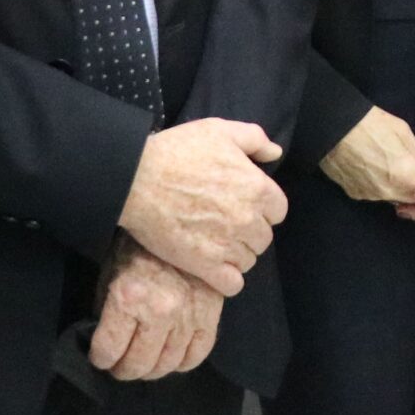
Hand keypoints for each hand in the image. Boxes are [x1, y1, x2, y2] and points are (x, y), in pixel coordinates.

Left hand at [90, 235, 221, 381]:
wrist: (179, 218)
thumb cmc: (139, 244)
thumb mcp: (112, 272)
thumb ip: (108, 309)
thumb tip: (104, 339)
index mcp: (129, 298)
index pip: (108, 352)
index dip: (101, 358)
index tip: (102, 356)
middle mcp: (161, 309)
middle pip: (139, 364)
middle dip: (124, 369)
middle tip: (121, 364)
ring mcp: (189, 312)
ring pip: (168, 364)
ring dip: (152, 369)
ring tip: (145, 360)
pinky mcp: (211, 311)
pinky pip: (199, 352)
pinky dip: (183, 362)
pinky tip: (172, 354)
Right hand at [117, 117, 286, 295]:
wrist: (136, 179)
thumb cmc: (177, 151)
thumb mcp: (220, 130)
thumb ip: (254, 139)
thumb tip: (275, 153)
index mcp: (258, 188)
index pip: (278, 211)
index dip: (262, 209)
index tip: (243, 206)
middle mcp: (248, 219)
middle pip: (263, 238)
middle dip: (249, 233)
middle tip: (226, 225)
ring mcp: (227, 244)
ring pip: (248, 261)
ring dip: (236, 255)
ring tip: (215, 244)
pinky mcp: (204, 265)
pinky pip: (232, 284)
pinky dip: (227, 279)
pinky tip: (214, 267)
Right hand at [321, 106, 414, 206]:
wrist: (330, 129)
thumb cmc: (369, 124)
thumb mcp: (403, 134)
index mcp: (407, 174)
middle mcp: (391, 191)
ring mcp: (374, 195)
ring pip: (407, 203)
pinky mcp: (360, 194)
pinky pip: (387, 197)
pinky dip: (402, 194)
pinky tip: (411, 190)